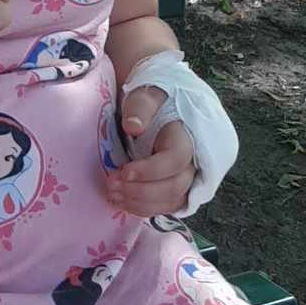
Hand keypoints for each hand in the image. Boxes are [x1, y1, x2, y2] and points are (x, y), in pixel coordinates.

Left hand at [108, 84, 195, 218]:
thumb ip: (141, 107)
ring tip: (112, 194)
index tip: (124, 171)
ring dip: (140, 203)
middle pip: (174, 186)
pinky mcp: (177, 188)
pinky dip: (143, 208)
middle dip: (141, 191)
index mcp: (186, 136)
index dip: (150, 170)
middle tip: (112, 185)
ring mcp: (187, 177)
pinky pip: (165, 206)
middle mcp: (193, 161)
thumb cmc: (152, 101)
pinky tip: (122, 201)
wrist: (160, 107)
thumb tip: (134, 126)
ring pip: (171, 201)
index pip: (176, 160)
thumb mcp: (146, 96)